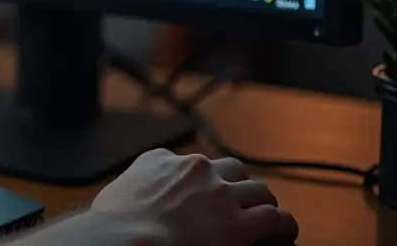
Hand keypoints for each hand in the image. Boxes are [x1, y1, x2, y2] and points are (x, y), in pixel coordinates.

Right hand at [89, 149, 297, 244]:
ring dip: (262, 204)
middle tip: (241, 206)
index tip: (208, 193)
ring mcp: (220, 194)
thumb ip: (137, 186)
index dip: (206, 180)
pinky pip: (276, 219)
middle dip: (239, 186)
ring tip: (268, 221)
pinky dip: (283, 226)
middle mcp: (196, 169)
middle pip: (233, 169)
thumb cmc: (112, 225)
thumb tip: (137, 198)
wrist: (125, 239)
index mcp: (162, 160)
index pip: (195, 163)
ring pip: (259, 190)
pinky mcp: (238, 224)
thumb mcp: (119, 191)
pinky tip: (284, 234)